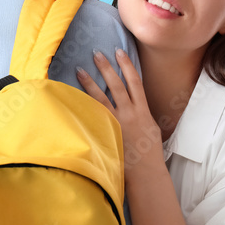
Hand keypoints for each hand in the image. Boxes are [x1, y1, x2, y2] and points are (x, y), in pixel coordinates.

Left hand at [76, 49, 163, 179]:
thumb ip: (142, 116)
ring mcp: (117, 122)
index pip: (135, 82)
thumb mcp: (151, 130)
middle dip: (106, 67)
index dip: (127, 65)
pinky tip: (73, 96)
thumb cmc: (149, 154)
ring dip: (90, 82)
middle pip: (117, 84)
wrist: (146, 172)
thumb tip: (135, 107)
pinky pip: (94, 114)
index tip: (119, 52)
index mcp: (143, 110)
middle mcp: (130, 113)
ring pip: (102, 97)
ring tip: (80, 69)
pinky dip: (84, 104)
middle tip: (96, 53)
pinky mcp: (107, 132)